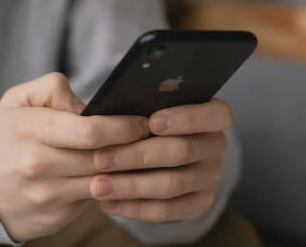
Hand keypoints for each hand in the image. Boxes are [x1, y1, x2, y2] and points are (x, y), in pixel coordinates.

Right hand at [0, 73, 149, 241]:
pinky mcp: (56, 217)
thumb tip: (87, 106)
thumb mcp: (17, 100)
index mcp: (27, 129)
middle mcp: (36, 165)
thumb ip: (51, 88)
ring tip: (136, 155)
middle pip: (102, 157)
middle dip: (132, 148)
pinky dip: (109, 187)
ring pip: (103, 181)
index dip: (122, 126)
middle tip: (149, 138)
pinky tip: (113, 175)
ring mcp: (46, 195)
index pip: (88, 131)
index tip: (141, 122)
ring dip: (125, 170)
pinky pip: (94, 200)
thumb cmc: (6, 138)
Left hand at [93, 99, 231, 222]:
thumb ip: (132, 103)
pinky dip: (136, 208)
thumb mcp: (139, 105)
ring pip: (173, 184)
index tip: (152, 122)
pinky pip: (169, 210)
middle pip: (183, 151)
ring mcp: (210, 176)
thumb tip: (106, 108)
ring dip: (131, 186)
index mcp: (210, 114)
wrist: (146, 152)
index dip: (186, 118)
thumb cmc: (140, 119)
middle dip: (137, 155)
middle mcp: (215, 145)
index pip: (216, 114)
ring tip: (98, 186)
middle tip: (101, 159)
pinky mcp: (199, 203)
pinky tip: (108, 203)